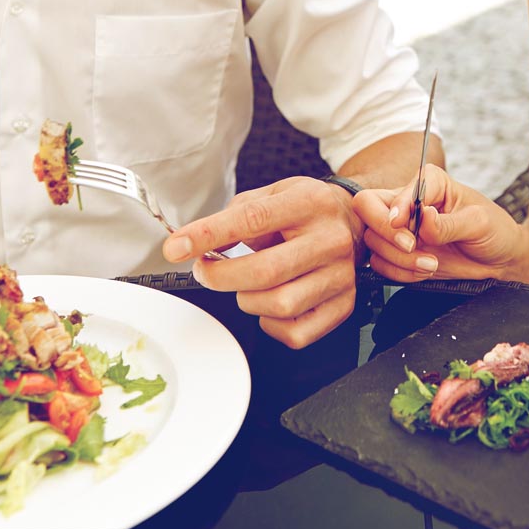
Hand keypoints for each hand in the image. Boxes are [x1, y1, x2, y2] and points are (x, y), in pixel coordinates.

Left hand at [162, 176, 362, 348]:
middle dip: (220, 276)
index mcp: (310, 203)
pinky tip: (269, 304)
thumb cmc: (305, 210)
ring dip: (247, 299)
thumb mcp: (273, 194)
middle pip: (265, 271)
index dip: (208, 235)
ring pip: (279, 305)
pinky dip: (271, 325)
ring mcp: (341, 275)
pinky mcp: (343, 304)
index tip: (175, 247)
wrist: (353, 221)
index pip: (252, 219)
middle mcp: (330, 239)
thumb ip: (235, 215)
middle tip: (205, 270)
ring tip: (245, 284)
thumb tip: (198, 244)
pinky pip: (296, 333)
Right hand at [352, 164, 526, 282]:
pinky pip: (380, 264)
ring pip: (373, 241)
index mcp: (428, 182)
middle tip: (412, 247)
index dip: (394, 210)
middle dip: (385, 233)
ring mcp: (401, 228)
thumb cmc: (494, 230)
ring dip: (399, 259)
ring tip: (431, 263)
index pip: (394, 190)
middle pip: (367, 208)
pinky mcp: (399, 253)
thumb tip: (423, 217)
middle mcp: (408, 201)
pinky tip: (425, 270)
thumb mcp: (478, 222)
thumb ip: (448, 223)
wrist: (500, 259)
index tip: (407, 231)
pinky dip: (400, 273)